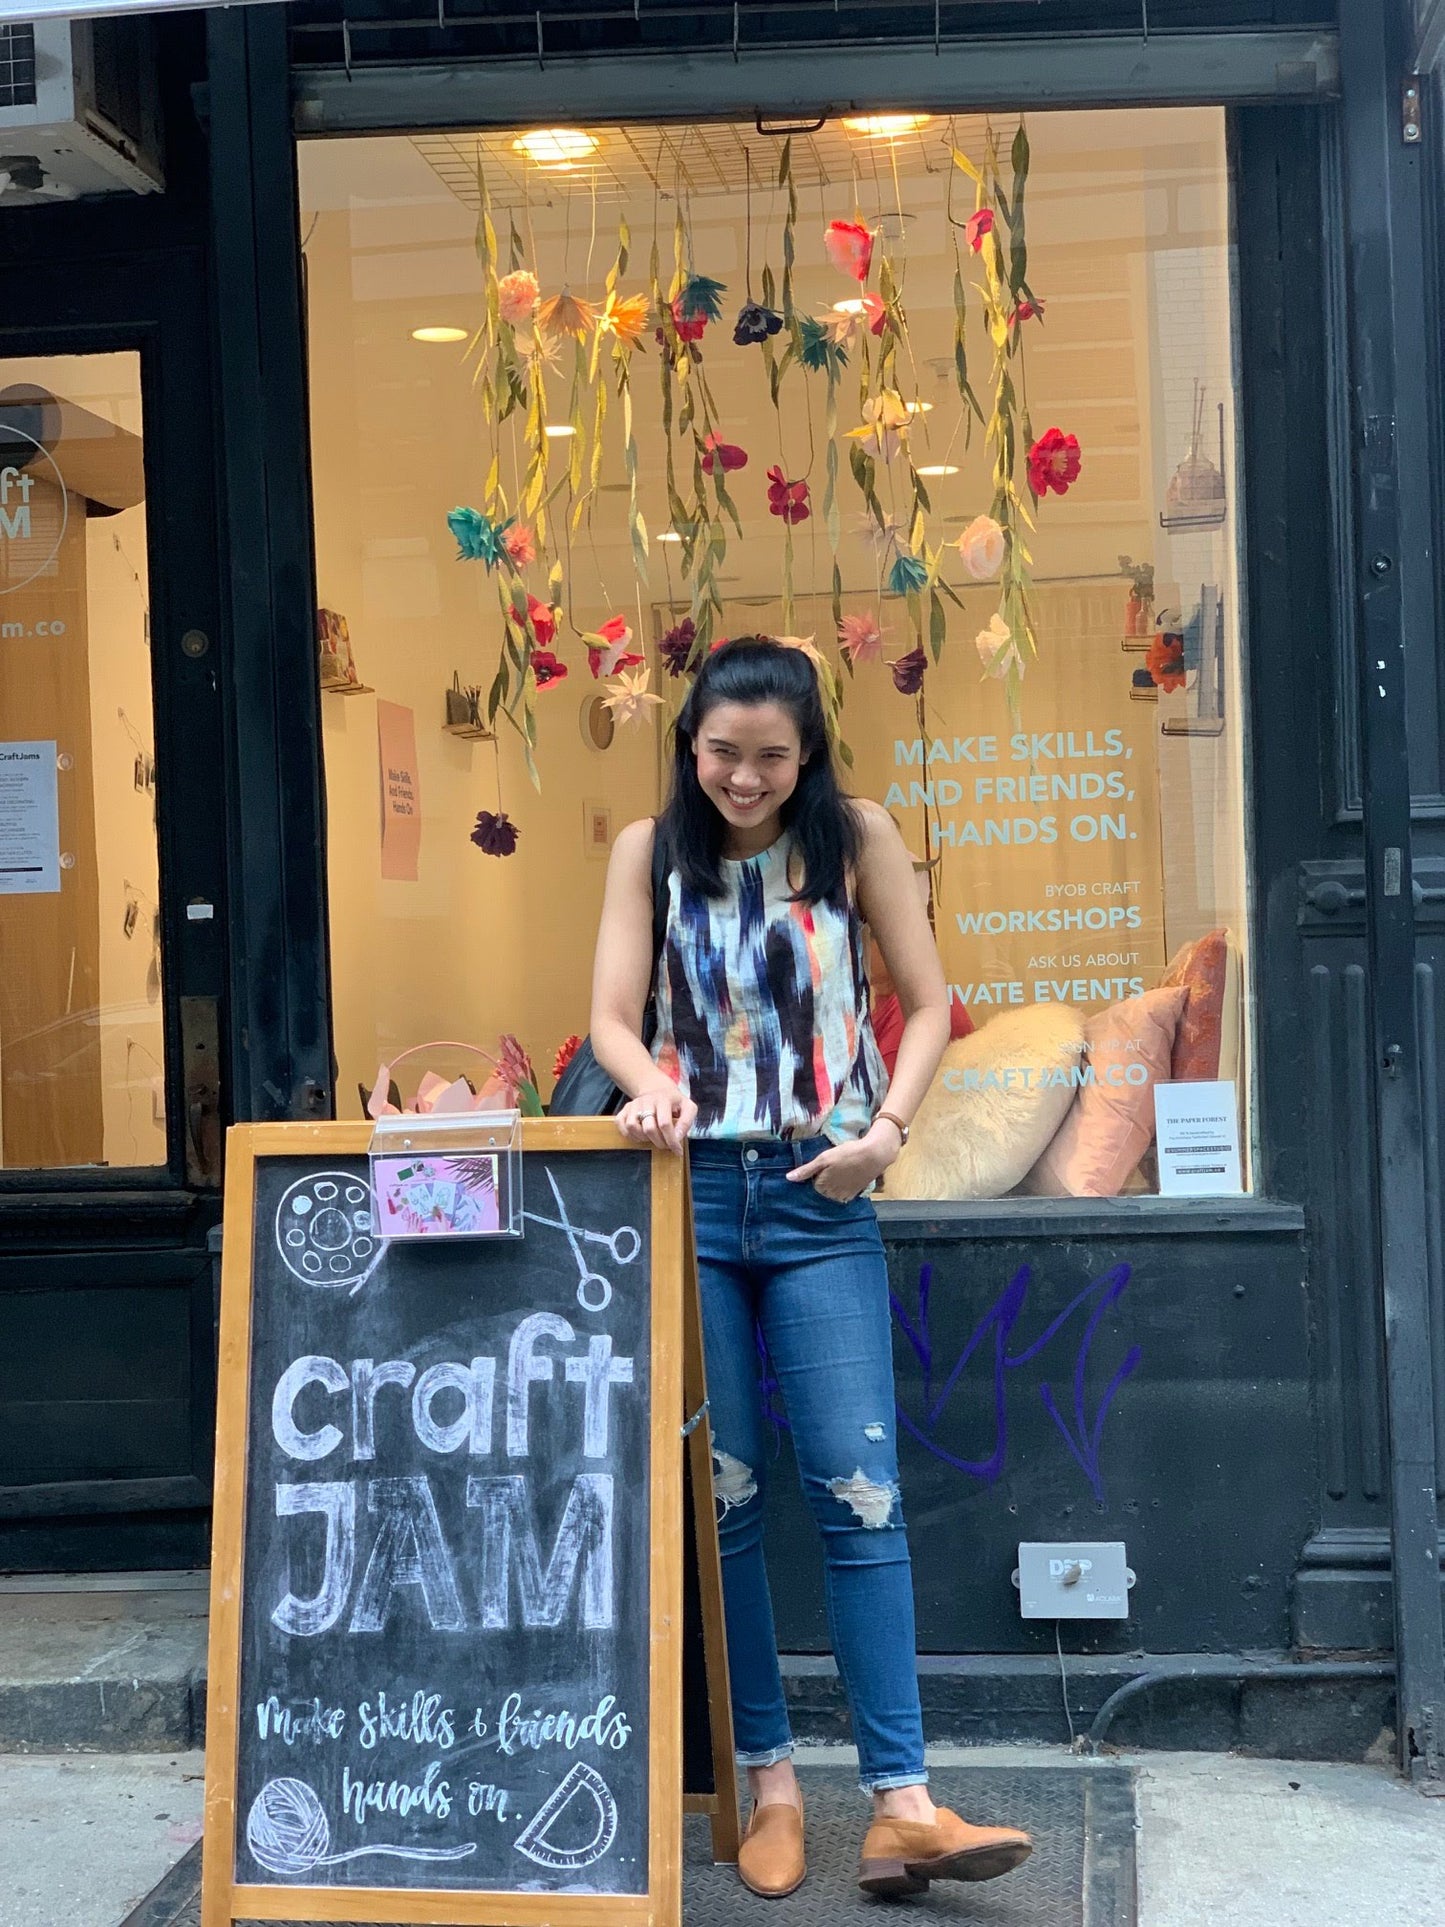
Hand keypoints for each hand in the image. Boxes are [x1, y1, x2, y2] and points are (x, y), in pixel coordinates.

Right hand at [616, 1083, 696, 1154]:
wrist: (658, 1090)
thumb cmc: (674, 1103)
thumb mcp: (688, 1108)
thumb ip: (686, 1122)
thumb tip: (677, 1137)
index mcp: (663, 1099)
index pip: (665, 1124)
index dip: (671, 1140)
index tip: (677, 1150)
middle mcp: (646, 1100)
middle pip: (648, 1128)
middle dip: (659, 1142)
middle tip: (665, 1145)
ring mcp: (634, 1104)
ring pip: (632, 1126)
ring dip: (643, 1138)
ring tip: (652, 1138)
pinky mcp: (625, 1109)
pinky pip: (620, 1124)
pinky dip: (629, 1134)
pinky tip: (640, 1136)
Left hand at [786, 1120, 901, 1202]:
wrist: (873, 1155)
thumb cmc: (846, 1154)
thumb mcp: (824, 1159)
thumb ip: (806, 1170)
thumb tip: (788, 1178)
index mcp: (822, 1186)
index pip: (812, 1183)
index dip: (817, 1173)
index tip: (824, 1165)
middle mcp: (832, 1195)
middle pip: (822, 1190)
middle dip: (825, 1180)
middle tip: (833, 1166)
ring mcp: (844, 1196)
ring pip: (833, 1193)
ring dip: (834, 1185)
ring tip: (842, 1170)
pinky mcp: (855, 1194)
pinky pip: (844, 1194)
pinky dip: (844, 1187)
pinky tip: (849, 1176)